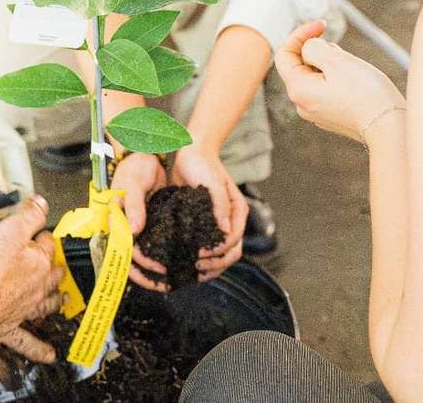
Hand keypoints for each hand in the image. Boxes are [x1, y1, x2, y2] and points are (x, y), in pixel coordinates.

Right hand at [0, 196, 63, 400]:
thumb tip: (43, 202)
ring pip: (47, 305)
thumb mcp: (9, 230)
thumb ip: (29, 215)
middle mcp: (37, 287)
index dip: (43, 235)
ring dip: (56, 301)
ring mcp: (26, 308)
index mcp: (39, 262)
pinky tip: (49, 356)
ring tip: (64, 301)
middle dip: (56, 268)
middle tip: (60, 265)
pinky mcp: (10, 326)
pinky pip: (28, 341)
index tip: (40, 232)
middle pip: (52, 275)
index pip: (47, 244)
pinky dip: (40, 349)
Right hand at [111, 152, 169, 291]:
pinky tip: (178, 263)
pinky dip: (163, 256)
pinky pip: (155, 246)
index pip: (124, 251)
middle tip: (168, 285)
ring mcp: (137, 228)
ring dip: (155, 271)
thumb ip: (134, 206)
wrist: (145, 155)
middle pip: (131, 261)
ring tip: (174, 281)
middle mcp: (124, 229)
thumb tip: (134, 230)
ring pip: (143, 257)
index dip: (141, 263)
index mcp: (115, 221)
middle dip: (148, 276)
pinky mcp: (150, 225)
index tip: (159, 268)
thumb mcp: (132, 183)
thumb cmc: (135, 168)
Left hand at [171, 144, 246, 280]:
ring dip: (209, 265)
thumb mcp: (212, 183)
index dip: (218, 252)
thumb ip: (220, 205)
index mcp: (238, 211)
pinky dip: (199, 257)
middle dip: (215, 264)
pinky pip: (205, 246)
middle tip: (195, 267)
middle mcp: (230, 220)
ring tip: (191, 270)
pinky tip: (185, 262)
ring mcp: (217, 224)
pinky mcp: (203, 224)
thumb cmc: (203, 164)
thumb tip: (225, 231)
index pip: (234, 240)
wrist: (191, 152)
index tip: (200, 255)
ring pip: (219, 254)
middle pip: (230, 252)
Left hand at [274, 21, 404, 142]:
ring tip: (353, 70)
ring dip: (330, 64)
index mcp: (298, 90)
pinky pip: (327, 88)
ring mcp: (316, 112)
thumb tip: (308, 48)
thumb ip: (313, 48)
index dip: (300, 34)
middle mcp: (302, 104)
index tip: (323, 24)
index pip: (284, 54)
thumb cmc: (365, 93)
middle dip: (320, 50)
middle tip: (344, 53)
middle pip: (301, 65)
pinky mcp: (331, 116)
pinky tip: (357, 82)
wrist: (389, 127)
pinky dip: (337, 78)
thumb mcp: (336, 60)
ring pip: (316, 76)